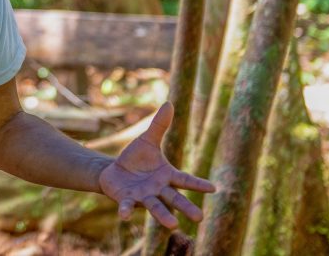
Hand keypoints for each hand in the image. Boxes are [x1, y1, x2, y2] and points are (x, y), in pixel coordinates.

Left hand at [98, 102, 215, 229]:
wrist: (114, 171)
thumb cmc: (136, 158)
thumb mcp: (147, 140)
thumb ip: (159, 125)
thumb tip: (169, 103)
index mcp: (166, 176)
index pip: (185, 180)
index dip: (198, 184)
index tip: (214, 188)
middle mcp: (158, 189)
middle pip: (174, 198)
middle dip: (186, 207)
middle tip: (200, 217)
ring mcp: (143, 197)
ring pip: (155, 206)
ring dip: (163, 215)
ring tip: (172, 225)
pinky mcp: (126, 200)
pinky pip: (126, 207)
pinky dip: (126, 211)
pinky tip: (124, 216)